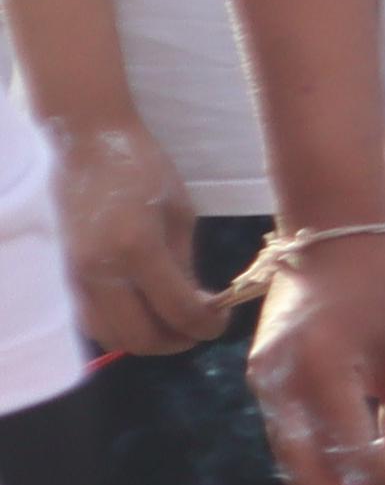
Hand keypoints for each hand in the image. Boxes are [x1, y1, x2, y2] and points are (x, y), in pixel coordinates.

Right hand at [50, 123, 223, 362]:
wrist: (86, 143)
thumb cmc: (142, 168)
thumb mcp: (180, 214)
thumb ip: (186, 266)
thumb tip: (198, 306)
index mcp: (136, 249)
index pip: (176, 310)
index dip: (206, 326)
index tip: (220, 323)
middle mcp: (99, 270)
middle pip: (139, 337)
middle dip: (175, 342)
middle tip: (197, 330)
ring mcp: (74, 275)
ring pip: (108, 335)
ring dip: (144, 340)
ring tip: (172, 325)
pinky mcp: (63, 274)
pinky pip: (89, 318)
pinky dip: (117, 326)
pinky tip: (141, 312)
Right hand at [245, 227, 384, 484]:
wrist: (331, 232)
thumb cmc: (383, 282)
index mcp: (320, 366)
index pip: (352, 449)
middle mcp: (279, 380)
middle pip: (308, 469)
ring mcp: (261, 379)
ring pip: (292, 458)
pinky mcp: (259, 376)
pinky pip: (287, 434)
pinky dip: (321, 457)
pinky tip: (361, 462)